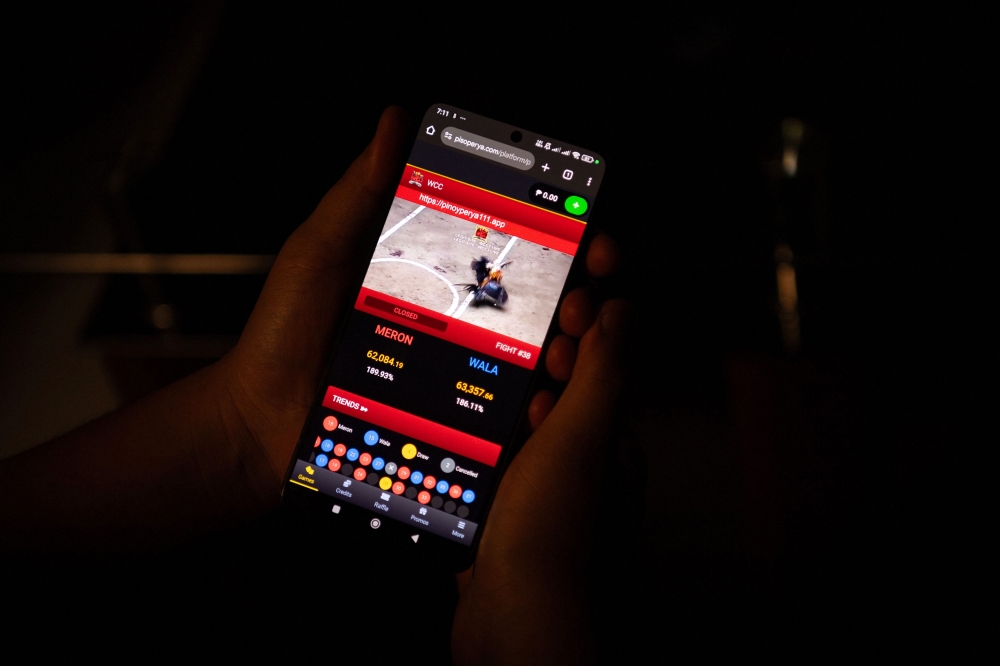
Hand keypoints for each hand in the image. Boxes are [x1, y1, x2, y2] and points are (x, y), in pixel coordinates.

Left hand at [221, 108, 628, 664]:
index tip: (591, 230)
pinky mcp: (452, 423)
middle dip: (583, 295)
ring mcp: (458, 376)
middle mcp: (457, 321)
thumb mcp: (322, 251)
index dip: (564, 236)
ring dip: (573, 350)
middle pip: (543, 304)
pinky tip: (547, 400)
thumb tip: (395, 121)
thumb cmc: (284, 333)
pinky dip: (539, 407)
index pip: (514, 248)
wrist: (260, 421)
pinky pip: (509, 415)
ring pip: (539, 361)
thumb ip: (361, 192)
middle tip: (585, 299)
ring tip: (569, 349)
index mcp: (435, 274)